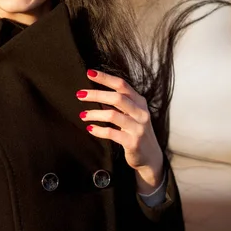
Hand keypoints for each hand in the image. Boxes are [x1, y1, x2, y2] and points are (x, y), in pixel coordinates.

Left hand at [76, 69, 163, 193]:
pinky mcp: (133, 142)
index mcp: (139, 102)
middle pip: (117, 97)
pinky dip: (99, 130)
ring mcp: (138, 128)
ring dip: (94, 114)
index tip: (89, 73)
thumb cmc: (136, 132)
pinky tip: (90, 129)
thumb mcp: (132, 114)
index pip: (122, 85)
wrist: (150, 157)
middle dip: (96, 94)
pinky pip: (112, 133)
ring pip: (113, 115)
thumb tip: (96, 93)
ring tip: (82, 115)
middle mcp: (141, 113)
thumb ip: (118, 104)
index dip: (106, 78)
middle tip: (80, 94)